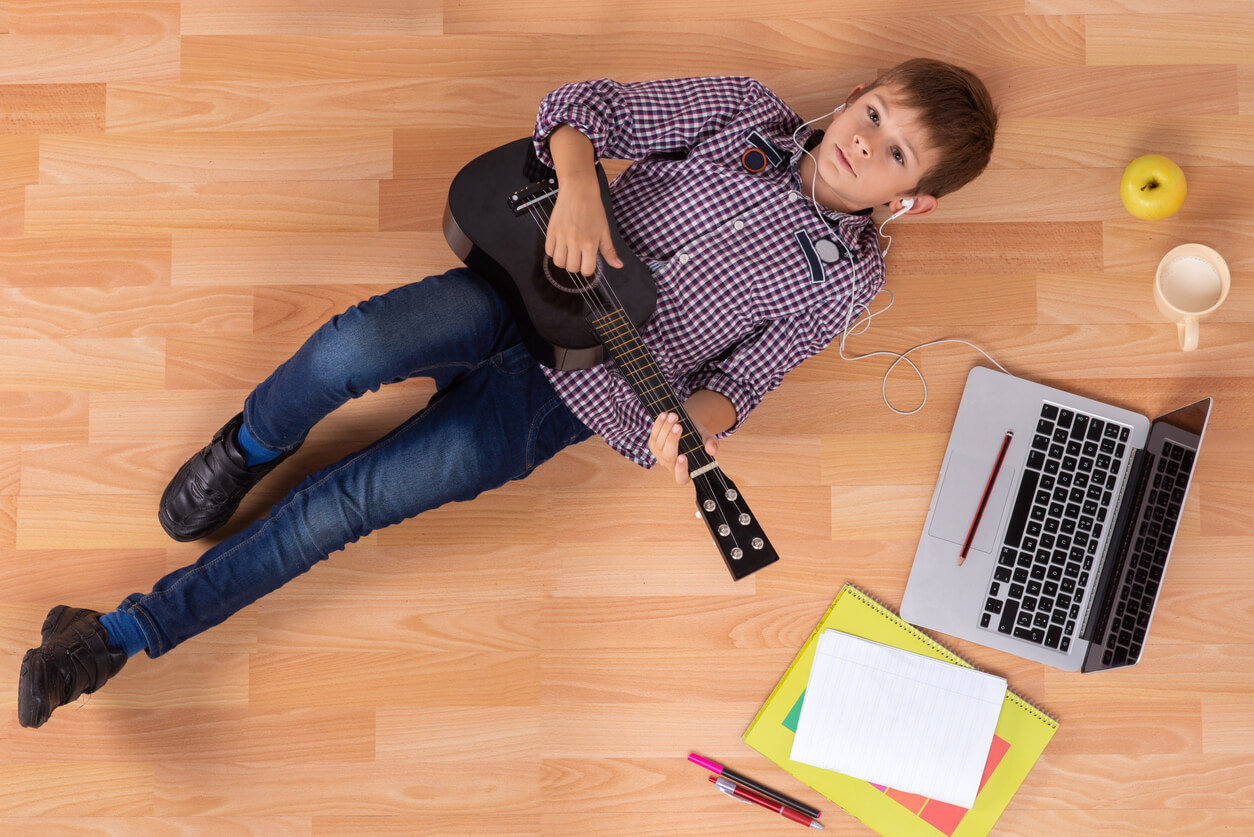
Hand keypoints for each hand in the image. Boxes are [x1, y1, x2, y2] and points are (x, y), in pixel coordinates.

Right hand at [544, 125, 622, 276]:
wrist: (579, 190)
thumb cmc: (594, 209)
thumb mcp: (604, 230)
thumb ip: (609, 250)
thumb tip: (618, 265)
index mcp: (590, 243)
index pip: (586, 270)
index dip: (587, 269)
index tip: (587, 262)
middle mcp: (575, 242)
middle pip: (571, 268)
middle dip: (575, 265)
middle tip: (578, 256)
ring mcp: (562, 237)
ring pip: (558, 262)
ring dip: (564, 260)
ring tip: (568, 252)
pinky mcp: (551, 231)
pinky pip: (548, 251)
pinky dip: (553, 252)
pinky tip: (560, 245)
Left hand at [648, 412, 718, 484]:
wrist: (687, 426)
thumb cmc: (698, 436)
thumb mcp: (707, 438)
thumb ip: (711, 443)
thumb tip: (712, 450)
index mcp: (687, 470)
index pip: (681, 477)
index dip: (680, 469)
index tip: (683, 456)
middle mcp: (671, 466)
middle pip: (668, 457)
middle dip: (672, 440)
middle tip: (678, 426)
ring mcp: (660, 457)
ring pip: (659, 445)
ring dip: (665, 429)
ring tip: (673, 416)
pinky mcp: (653, 446)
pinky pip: (653, 437)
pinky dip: (658, 425)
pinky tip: (664, 416)